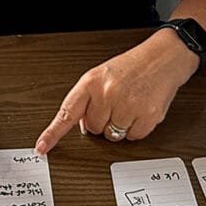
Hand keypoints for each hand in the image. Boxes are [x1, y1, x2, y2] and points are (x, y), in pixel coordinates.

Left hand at [35, 30, 199, 153]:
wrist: (163, 58)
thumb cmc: (132, 68)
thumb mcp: (102, 76)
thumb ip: (88, 99)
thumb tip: (83, 126)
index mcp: (91, 82)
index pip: (67, 113)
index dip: (53, 133)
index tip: (41, 147)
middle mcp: (108, 93)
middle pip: (94, 129)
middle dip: (103, 120)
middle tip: (115, 103)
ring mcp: (128, 106)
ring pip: (113, 136)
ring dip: (120, 126)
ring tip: (129, 104)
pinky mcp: (147, 116)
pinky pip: (133, 137)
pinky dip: (136, 128)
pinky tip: (140, 110)